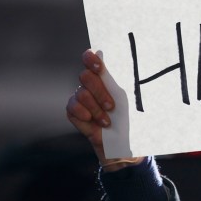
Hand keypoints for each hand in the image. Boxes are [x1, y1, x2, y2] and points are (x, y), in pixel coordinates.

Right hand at [65, 50, 140, 170]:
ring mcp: (80, 97)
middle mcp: (89, 85)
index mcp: (104, 77)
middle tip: (111, 106)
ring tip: (107, 121)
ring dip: (96, 109)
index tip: (99, 67)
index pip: (90, 58)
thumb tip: (116, 65)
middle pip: (85, 76)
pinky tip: (93, 122)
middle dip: (99, 92)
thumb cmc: (128, 117)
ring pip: (81, 94)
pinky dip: (84, 115)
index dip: (90, 59)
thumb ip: (116, 82)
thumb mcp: (126, 99)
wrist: (121, 142)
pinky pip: (72, 107)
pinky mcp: (73, 111)